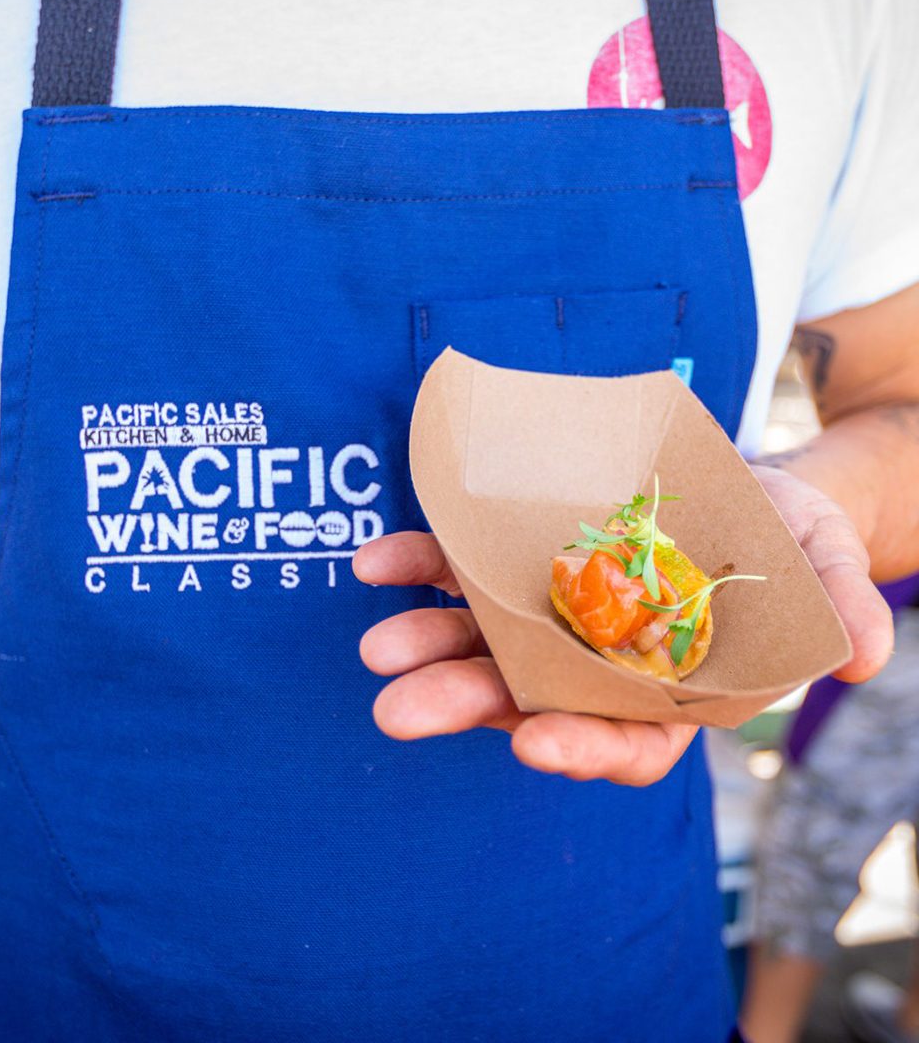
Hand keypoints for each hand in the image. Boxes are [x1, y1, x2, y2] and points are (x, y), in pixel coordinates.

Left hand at [352, 472, 890, 786]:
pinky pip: (458, 570)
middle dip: (466, 706)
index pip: (624, 743)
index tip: (535, 747)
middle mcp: (594, 663)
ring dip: (425, 645)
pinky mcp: (515, 562)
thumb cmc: (782, 540)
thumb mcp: (825, 563)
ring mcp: (547, 614)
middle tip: (398, 714)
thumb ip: (840, 606)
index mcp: (667, 689)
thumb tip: (862, 656)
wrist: (729, 485)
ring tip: (374, 650)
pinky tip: (374, 565)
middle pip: (528, 700)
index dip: (582, 750)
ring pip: (480, 643)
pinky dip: (416, 567)